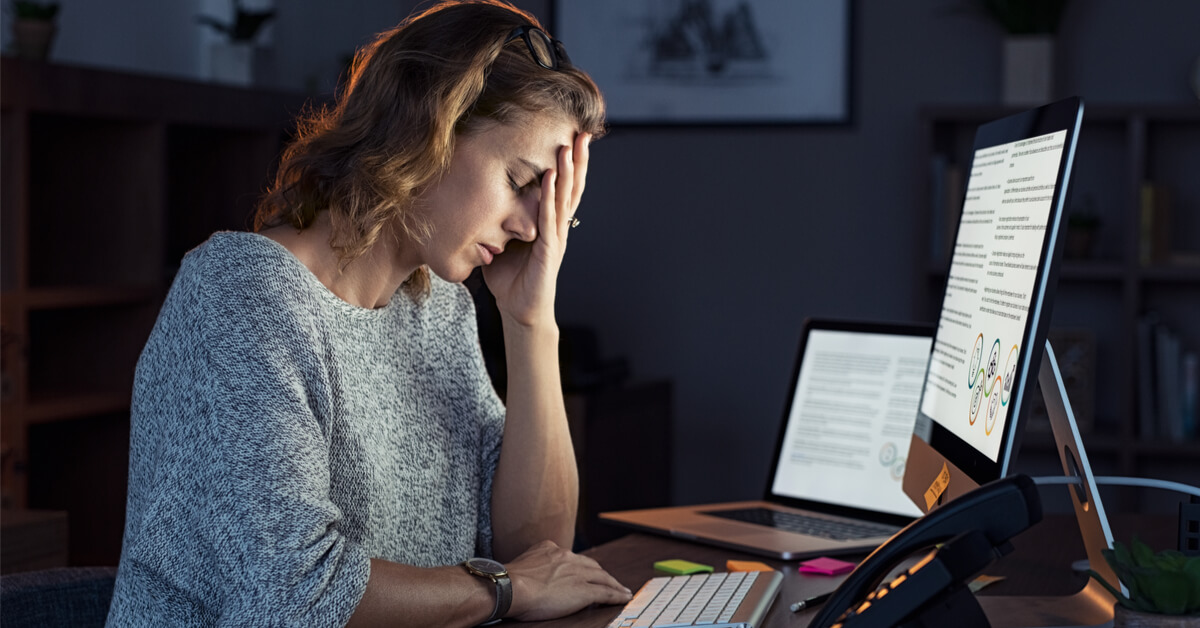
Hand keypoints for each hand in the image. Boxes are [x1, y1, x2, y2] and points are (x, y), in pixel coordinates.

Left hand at [483, 132, 590, 326]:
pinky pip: (550, 218)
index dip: (570, 164)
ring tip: (570, 147)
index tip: (574, 138)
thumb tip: (480, 199)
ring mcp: (556, 237)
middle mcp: (558, 227)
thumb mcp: (503, 241)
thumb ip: (500, 220)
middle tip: (584, 133)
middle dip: (578, 160)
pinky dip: (551, 196)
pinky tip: (551, 177)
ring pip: (565, 198)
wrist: (520, 310)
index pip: (564, 188)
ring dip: (567, 172)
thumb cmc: (511, 278)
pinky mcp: (549, 250)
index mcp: (550, 223)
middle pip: (572, 187)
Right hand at [503, 540, 631, 620]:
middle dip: (601, 574)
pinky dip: (617, 595)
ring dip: (614, 584)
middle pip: (591, 565)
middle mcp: (566, 557)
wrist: (510, 587)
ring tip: (622, 591)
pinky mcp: (584, 589)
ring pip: (603, 577)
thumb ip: (531, 567)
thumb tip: (529, 578)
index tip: (585, 572)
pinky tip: (623, 597)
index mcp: (550, 549)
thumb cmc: (508, 582)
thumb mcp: (521, 565)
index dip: (582, 567)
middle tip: (609, 582)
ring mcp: (577, 573)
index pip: (572, 558)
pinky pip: (606, 592)